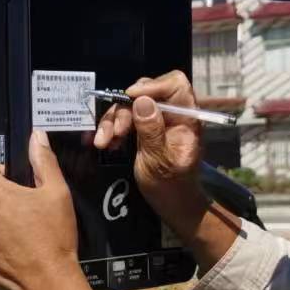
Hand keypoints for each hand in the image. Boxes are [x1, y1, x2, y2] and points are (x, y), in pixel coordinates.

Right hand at [92, 71, 206, 235]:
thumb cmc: (171, 186)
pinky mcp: (142, 128)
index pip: (175, 85)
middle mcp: (171, 114)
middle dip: (125, 109)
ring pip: (130, 106)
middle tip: (116, 132)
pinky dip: (111, 129)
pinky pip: (124, 119)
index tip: (130, 98)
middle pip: (146, 92)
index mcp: (186, 118)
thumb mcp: (159, 161)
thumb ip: (151, 131)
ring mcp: (156, 120)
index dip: (153, 85)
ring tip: (103, 143)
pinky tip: (104, 143)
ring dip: (112, 121)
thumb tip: (142, 100)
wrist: (170, 204)